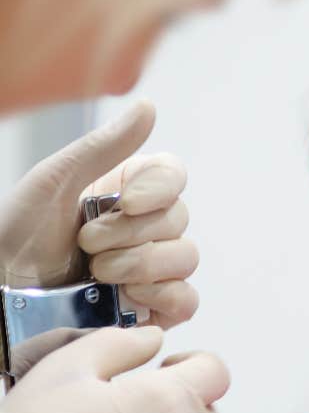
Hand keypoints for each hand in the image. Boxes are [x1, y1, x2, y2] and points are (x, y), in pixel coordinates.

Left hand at [0, 100, 199, 327]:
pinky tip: (125, 296)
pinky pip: (186, 298)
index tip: (128, 202)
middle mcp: (146, 228)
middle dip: (130, 234)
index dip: (160, 189)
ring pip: (185, 258)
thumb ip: (104, 146)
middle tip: (86, 243)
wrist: (3, 292)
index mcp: (127, 191)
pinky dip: (161, 295)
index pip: (174, 177)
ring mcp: (155, 269)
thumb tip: (148, 106)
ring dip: (140, 265)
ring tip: (97, 274)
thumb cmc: (16, 236)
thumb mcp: (54, 182)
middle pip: (179, 220)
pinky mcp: (156, 306)